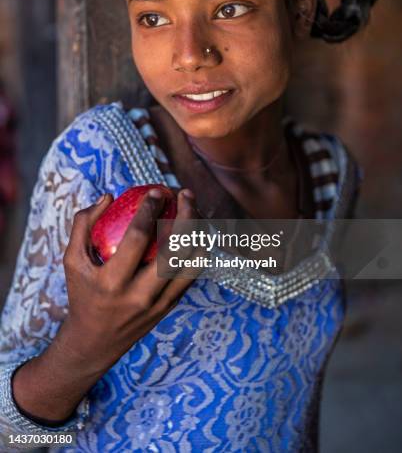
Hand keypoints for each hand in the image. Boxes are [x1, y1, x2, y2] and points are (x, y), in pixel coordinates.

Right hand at [56, 188, 200, 375]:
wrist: (95, 342)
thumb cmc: (83, 293)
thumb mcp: (72, 260)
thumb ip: (84, 224)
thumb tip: (109, 196)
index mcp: (112, 282)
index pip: (137, 237)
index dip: (150, 209)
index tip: (156, 190)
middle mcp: (139, 295)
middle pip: (176, 250)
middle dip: (186, 215)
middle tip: (185, 193)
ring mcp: (159, 304)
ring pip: (192, 263)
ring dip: (199, 231)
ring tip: (194, 209)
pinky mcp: (170, 307)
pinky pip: (192, 274)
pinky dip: (197, 250)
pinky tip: (194, 231)